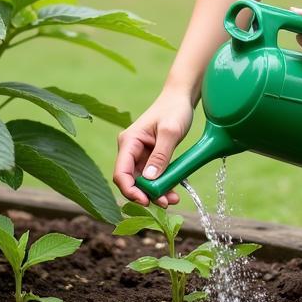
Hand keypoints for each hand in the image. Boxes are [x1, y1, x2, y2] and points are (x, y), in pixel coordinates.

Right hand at [113, 89, 194, 206]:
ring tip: (173, 200)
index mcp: (129, 141)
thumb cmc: (174, 109)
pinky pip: (152, 177)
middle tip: (165, 203)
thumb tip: (149, 179)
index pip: (121, 172)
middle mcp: (130, 150)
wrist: (181, 98)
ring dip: (155, 193)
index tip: (145, 200)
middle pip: (130, 181)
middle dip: (145, 195)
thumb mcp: (170, 131)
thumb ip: (161, 155)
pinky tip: (173, 192)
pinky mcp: (150, 157)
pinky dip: (162, 186)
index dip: (130, 190)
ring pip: (142, 182)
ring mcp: (140, 155)